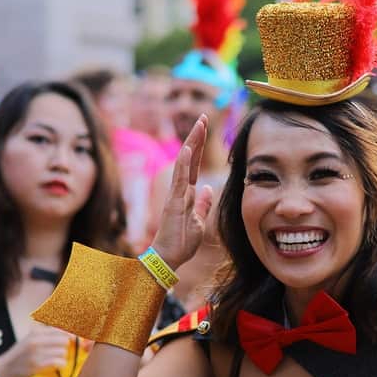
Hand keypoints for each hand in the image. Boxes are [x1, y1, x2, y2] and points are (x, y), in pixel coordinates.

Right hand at [0, 325, 74, 376]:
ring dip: (62, 357)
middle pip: (64, 339)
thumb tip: (72, 334)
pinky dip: (60, 364)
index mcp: (36, 331)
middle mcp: (36, 340)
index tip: (75, 340)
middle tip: (61, 351)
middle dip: (66, 346)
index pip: (61, 328)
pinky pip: (59, 362)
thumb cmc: (22, 354)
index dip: (71, 334)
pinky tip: (56, 365)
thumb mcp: (32, 339)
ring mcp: (36, 352)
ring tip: (55, 359)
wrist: (4, 369)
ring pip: (63, 351)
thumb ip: (49, 334)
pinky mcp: (37, 365)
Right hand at [151, 115, 213, 269]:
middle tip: (203, 117)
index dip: (199, 146)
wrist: (168, 259)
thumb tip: (208, 188)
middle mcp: (179, 190)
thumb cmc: (181, 243)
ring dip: (192, 143)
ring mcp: (175, 194)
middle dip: (196, 137)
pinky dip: (183, 164)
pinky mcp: (173, 203)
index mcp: (186, 193)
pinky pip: (178, 180)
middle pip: (189, 158)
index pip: (194, 164)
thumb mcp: (199, 221)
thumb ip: (202, 204)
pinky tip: (187, 149)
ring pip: (183, 163)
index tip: (205, 128)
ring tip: (199, 125)